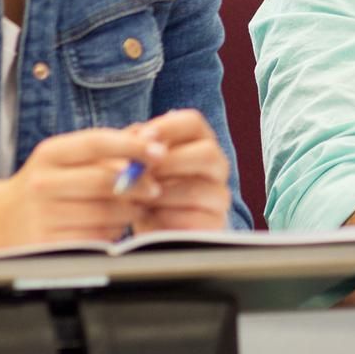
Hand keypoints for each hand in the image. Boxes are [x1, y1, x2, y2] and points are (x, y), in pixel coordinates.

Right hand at [0, 127, 161, 249]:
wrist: (0, 221)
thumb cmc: (47, 184)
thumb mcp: (67, 158)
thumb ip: (108, 147)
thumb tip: (150, 136)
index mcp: (49, 154)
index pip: (96, 142)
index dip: (132, 146)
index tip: (160, 150)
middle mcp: (42, 183)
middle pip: (106, 181)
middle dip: (139, 184)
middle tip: (155, 187)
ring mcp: (42, 216)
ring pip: (107, 212)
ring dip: (129, 211)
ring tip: (132, 207)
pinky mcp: (48, 245)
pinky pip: (97, 238)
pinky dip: (112, 232)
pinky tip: (111, 226)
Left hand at [129, 109, 232, 232]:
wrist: (155, 231)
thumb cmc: (146, 190)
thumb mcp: (138, 167)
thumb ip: (136, 150)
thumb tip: (135, 138)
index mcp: (199, 142)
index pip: (193, 122)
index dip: (168, 127)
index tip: (143, 138)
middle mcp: (217, 166)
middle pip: (207, 153)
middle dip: (169, 162)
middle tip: (139, 172)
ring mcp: (220, 196)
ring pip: (196, 189)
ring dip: (160, 194)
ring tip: (136, 199)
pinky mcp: (215, 225)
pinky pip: (192, 219)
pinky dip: (165, 219)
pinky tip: (148, 218)